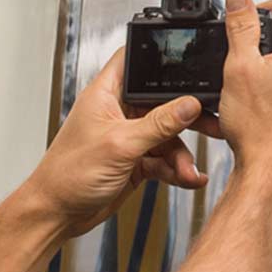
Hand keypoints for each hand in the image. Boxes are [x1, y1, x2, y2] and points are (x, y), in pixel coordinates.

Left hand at [20, 48, 209, 239]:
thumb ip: (159, 124)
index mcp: (106, 94)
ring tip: (188, 170)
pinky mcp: (135, 160)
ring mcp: (129, 136)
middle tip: (212, 123)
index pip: (135, 60)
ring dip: (182, 154)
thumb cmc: (68, 174)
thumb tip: (189, 104)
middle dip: (187, 115)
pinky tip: (188, 178)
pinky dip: (177, 169)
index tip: (191, 63)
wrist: (58, 214)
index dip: (161, 57)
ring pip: (168, 135)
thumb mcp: (120, 145)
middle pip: (162, 101)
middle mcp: (119, 111)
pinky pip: (165, 159)